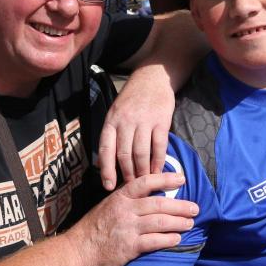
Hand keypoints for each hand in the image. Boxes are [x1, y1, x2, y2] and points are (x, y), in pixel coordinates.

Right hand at [68, 171, 196, 265]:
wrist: (79, 252)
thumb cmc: (94, 229)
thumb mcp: (108, 206)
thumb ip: (127, 200)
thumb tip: (150, 193)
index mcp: (120, 197)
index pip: (145, 182)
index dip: (165, 179)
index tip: (182, 178)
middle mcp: (125, 210)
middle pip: (158, 204)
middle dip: (180, 205)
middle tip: (195, 208)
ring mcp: (127, 228)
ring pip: (159, 222)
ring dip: (178, 222)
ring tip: (190, 223)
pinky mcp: (129, 247)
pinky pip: (153, 241)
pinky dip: (168, 239)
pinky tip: (177, 239)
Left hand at [98, 69, 175, 189]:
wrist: (152, 78)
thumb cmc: (131, 100)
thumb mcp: (115, 113)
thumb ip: (111, 136)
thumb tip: (105, 163)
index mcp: (111, 121)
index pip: (106, 149)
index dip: (106, 170)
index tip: (108, 186)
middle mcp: (126, 121)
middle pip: (124, 155)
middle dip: (127, 174)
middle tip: (131, 186)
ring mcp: (144, 121)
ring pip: (141, 153)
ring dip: (143, 171)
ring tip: (144, 181)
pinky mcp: (161, 121)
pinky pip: (159, 146)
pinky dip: (158, 161)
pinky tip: (158, 170)